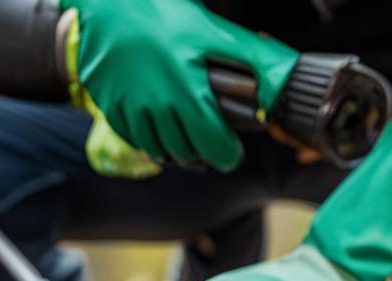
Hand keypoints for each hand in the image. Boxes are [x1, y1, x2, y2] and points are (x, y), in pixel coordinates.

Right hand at [60, 0, 296, 172]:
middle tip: (212, 141)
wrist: (107, 5)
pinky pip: (136, 139)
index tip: (232, 150)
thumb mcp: (215, 31)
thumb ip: (256, 60)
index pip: (215, 148)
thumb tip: (283, 85)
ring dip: (178, 149)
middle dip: (204, 152)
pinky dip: (152, 139)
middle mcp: (158, 112)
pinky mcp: (112, 110)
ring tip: (188, 134)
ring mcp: (132, 113)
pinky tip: (160, 123)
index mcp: (189, 96)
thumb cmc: (163, 12)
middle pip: (188, 155)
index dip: (228, 154)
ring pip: (160, 151)